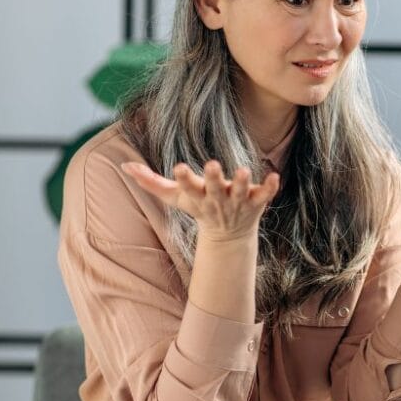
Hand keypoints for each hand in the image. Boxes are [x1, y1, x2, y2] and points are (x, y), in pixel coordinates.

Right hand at [122, 160, 279, 242]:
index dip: (183, 178)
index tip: (179, 167)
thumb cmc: (198, 208)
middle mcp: (217, 199)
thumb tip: (124, 165)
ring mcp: (237, 201)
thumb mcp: (174, 197)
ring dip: (240, 182)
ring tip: (242, 171)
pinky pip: (265, 194)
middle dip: (213, 178)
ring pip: (239, 192)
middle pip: (214, 189)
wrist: (228, 236)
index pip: (187, 187)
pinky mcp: (256, 201)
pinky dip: (270, 187)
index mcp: (197, 196)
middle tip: (211, 164)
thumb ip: (150, 182)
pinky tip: (275, 176)